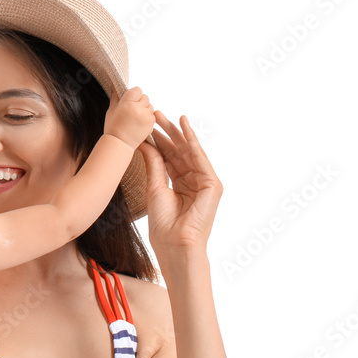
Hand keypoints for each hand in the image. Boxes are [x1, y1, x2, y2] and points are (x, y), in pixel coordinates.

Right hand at [104, 85, 155, 148]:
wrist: (119, 144)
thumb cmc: (113, 127)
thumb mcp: (111, 110)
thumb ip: (115, 96)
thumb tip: (114, 85)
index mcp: (127, 103)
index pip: (137, 90)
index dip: (133, 95)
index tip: (129, 102)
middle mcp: (138, 108)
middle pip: (145, 97)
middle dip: (140, 102)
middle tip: (132, 112)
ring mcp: (146, 116)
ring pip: (150, 106)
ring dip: (144, 110)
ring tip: (135, 118)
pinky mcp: (150, 123)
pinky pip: (152, 115)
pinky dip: (147, 118)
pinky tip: (139, 124)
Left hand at [139, 112, 223, 255]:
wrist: (174, 244)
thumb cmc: (164, 225)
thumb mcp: (155, 188)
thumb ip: (154, 165)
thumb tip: (145, 143)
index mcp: (179, 184)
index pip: (168, 157)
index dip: (157, 141)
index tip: (146, 126)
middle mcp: (192, 180)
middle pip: (178, 151)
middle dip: (166, 132)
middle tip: (153, 113)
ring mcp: (204, 181)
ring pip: (188, 151)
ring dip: (176, 132)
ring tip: (162, 115)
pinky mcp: (212, 184)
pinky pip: (199, 157)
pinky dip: (192, 140)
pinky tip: (183, 125)